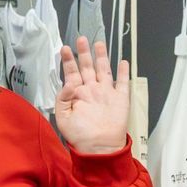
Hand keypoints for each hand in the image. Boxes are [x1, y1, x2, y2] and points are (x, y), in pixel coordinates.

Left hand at [55, 37, 128, 153]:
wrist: (99, 147)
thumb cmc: (79, 136)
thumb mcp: (63, 118)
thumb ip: (63, 98)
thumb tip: (68, 82)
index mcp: (77, 94)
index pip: (72, 73)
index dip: (68, 61)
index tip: (64, 49)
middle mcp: (92, 91)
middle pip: (87, 67)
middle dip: (84, 53)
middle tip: (81, 39)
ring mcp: (106, 93)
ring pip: (104, 70)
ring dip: (102, 57)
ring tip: (99, 43)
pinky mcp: (120, 99)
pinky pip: (122, 83)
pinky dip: (123, 72)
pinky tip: (122, 62)